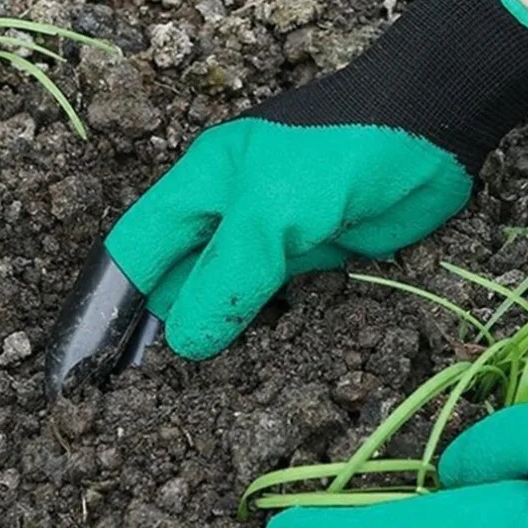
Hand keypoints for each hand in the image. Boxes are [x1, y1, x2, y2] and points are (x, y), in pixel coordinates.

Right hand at [45, 0, 527, 392]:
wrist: (432, 131)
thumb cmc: (341, 154)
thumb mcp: (272, 211)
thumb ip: (227, 274)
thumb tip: (183, 340)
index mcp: (201, 188)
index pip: (136, 253)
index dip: (111, 304)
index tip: (95, 365)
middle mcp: (230, 214)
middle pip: (181, 279)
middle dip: (166, 329)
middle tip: (147, 396)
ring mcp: (276, 238)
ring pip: (231, 296)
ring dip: (219, 335)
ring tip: (196, 395)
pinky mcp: (319, 257)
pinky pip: (281, 301)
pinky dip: (267, 330)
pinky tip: (258, 367)